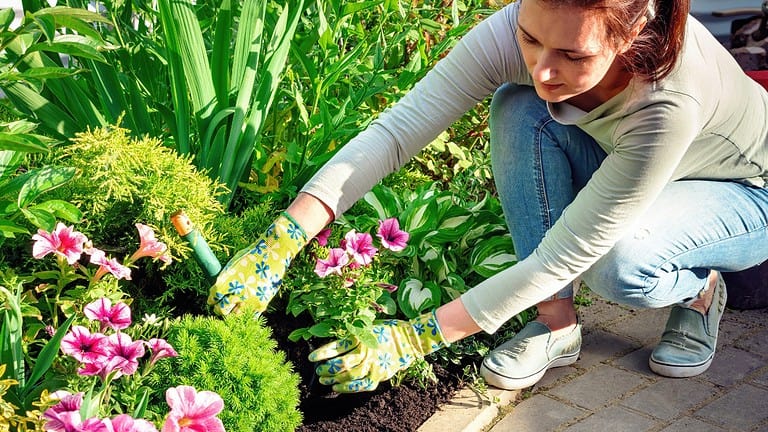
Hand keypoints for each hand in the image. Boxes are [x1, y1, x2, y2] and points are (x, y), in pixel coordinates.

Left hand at [207, 212, 306, 314]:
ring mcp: (249, 300)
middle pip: (221, 310)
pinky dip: (246, 314)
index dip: (212, 300)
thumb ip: (225, 279)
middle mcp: (236, 293)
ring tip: (232, 310)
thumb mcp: (234, 264)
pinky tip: (245, 309)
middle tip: (219, 308)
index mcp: (226, 281)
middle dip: (218, 310)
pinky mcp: (261, 304)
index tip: (212, 301)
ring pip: (234, 316)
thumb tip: (218, 290)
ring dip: (231, 314)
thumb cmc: (252, 256)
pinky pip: (250, 315)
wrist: (273, 254)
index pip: (214, 297)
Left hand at [309, 310, 448, 392]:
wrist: (410, 340)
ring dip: (334, 379)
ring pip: (350, 376)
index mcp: (363, 337)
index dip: (323, 353)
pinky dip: (348, 388)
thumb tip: (335, 344)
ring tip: (324, 380)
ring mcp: (374, 365)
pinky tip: (338, 388)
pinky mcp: (379, 375)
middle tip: (318, 371)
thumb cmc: (387, 330)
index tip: (311, 358)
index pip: (338, 346)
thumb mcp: (369, 326)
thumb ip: (353, 334)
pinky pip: (361, 385)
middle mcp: (367, 352)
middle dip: (327, 368)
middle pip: (343, 364)